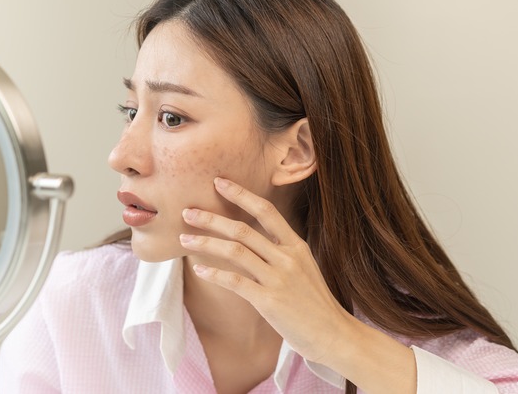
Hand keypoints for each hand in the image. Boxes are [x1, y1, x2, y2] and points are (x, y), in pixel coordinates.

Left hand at [179, 177, 350, 363]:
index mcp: (296, 246)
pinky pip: (235, 282)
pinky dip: (214, 273)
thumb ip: (281, 253)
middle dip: (211, 218)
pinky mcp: (269, 301)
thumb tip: (252, 241)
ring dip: (205, 243)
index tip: (219, 182)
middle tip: (187, 212)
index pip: (266, 211)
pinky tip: (199, 270)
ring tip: (184, 239)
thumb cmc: (315, 303)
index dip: (241, 194)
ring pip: (235, 251)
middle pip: (243, 229)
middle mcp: (287, 258)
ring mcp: (279, 279)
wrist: (334, 335)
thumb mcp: (304, 268)